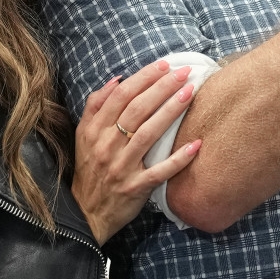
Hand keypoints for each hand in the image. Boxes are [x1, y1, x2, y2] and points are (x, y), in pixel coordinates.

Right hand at [73, 60, 201, 243]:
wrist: (86, 213)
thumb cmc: (90, 169)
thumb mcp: (83, 136)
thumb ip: (95, 106)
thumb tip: (116, 80)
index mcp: (94, 130)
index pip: (120, 96)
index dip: (143, 78)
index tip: (164, 65)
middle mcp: (106, 146)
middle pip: (136, 110)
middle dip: (162, 87)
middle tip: (184, 72)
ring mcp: (121, 167)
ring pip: (148, 134)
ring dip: (170, 111)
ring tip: (190, 93)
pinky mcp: (135, 188)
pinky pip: (160, 171)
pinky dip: (178, 159)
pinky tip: (196, 144)